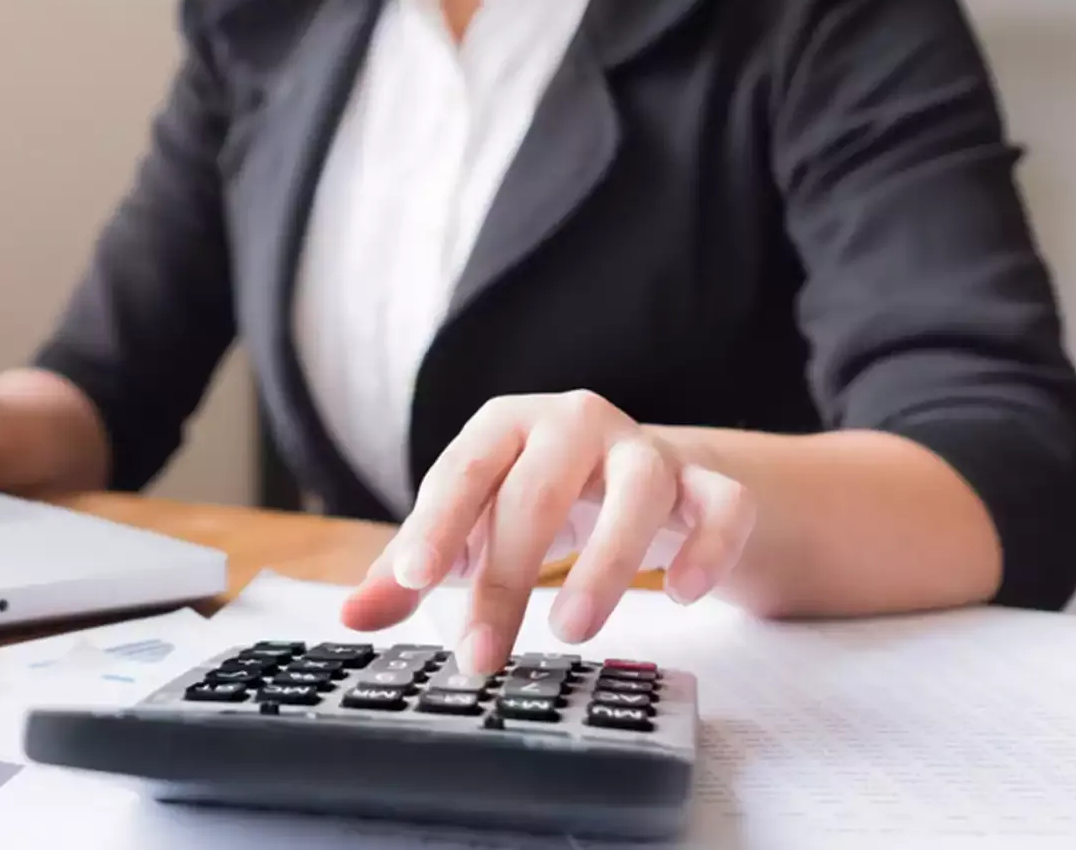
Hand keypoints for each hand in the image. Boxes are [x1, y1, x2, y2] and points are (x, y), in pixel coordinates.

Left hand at [339, 391, 756, 674]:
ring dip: (606, 562)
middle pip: (539, 489)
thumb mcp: (470, 528)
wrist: (640, 479)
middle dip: (507, 576)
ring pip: (638, 488)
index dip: (437, 524)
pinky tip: (681, 595)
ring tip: (572, 630)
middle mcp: (575, 422)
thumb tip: (353, 617)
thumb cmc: (532, 501)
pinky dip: (708, 547)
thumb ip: (411, 569)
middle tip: (483, 654)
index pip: (463, 471)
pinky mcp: (708, 483)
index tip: (413, 581)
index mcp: (504, 427)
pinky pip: (722, 505)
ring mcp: (647, 449)